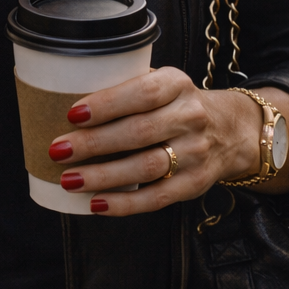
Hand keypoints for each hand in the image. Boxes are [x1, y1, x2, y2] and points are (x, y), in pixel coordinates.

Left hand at [46, 68, 288, 214]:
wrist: (229, 130)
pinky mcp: (195, 184)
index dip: (107, 104)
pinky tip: (95, 204)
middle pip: (139, 132)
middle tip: (58, 150)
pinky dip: (124, 203)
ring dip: (103, 176)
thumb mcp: (160, 83)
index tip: (72, 114)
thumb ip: (124, 89)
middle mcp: (191, 117)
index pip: (144, 92)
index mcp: (177, 84)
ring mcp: (196, 152)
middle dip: (94, 143)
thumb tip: (60, 102)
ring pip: (147, 167)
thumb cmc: (173, 104)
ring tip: (69, 179)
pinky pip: (157, 198)